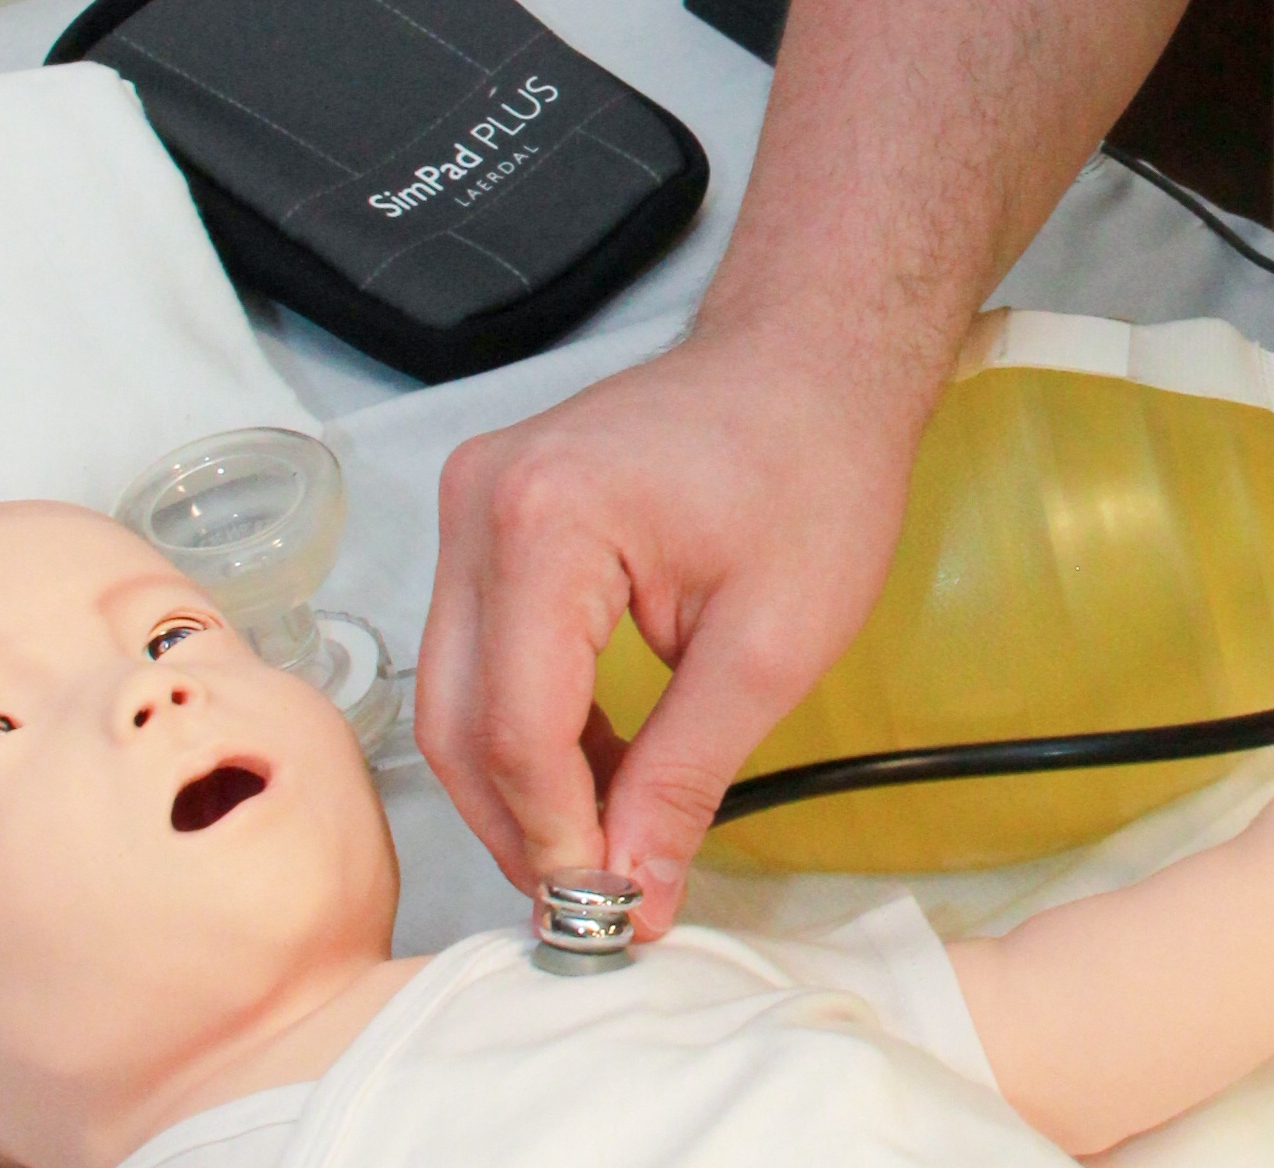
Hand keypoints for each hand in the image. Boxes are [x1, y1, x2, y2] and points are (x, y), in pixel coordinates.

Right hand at [413, 321, 926, 928]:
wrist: (814, 361)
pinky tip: (601, 771)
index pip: (516, 726)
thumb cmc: (815, 469)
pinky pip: (481, 648)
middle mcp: (481, 503)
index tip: (609, 912)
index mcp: (546, 521)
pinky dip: (531, 723)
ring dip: (524, 783)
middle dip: (523, 826)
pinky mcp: (491, 514)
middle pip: (460, 716)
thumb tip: (631, 896)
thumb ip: (686, 777)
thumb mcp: (771, 645)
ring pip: (458, 690)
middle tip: (596, 904)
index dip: (557, 835)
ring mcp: (474, 501)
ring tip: (607, 848)